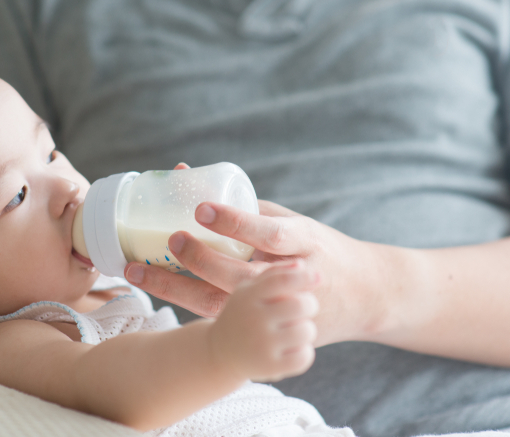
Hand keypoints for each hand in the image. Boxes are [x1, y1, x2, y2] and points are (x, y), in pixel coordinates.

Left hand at [124, 198, 368, 346]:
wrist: (368, 296)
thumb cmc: (321, 249)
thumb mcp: (298, 223)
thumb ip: (251, 210)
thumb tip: (189, 178)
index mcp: (304, 242)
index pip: (268, 233)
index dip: (234, 221)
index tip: (200, 209)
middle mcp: (292, 278)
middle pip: (240, 274)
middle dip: (200, 259)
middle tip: (169, 240)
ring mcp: (280, 310)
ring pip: (223, 304)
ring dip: (177, 288)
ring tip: (141, 272)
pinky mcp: (270, 332)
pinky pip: (223, 321)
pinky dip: (188, 308)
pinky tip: (157, 297)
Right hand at [208, 262, 319, 381]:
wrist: (218, 352)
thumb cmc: (243, 314)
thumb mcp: (250, 289)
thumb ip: (276, 274)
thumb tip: (304, 266)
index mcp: (249, 295)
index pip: (281, 280)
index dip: (304, 277)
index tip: (318, 278)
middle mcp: (253, 319)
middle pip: (301, 305)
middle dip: (309, 304)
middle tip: (303, 308)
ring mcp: (261, 345)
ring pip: (306, 331)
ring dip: (306, 330)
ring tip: (295, 330)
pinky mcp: (269, 367)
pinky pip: (304, 357)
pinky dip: (304, 353)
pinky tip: (294, 348)